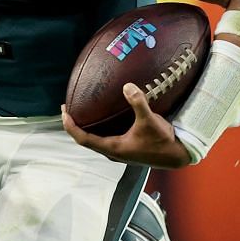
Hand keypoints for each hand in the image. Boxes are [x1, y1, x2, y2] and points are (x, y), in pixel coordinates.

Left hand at [62, 83, 196, 168]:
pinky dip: (98, 127)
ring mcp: (118, 150)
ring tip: (80, 111)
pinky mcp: (125, 147)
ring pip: (94, 139)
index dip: (70, 127)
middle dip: (74, 125)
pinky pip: (104, 137)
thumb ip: (138, 103)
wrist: (176, 155)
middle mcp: (112, 151)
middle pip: (85, 139)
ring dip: (85, 127)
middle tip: (68, 109)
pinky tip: (102, 116)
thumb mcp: (150, 121)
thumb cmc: (161, 141)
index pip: (83, 139)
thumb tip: (127, 85)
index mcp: (113, 148)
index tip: (64, 113)